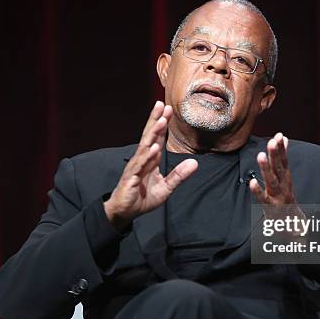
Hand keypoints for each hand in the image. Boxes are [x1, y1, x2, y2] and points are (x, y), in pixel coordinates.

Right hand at [104, 101, 197, 229]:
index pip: (157, 138)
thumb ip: (179, 175)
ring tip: (161, 121)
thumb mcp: (166, 188)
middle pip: (149, 136)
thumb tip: (195, 163)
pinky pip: (139, 165)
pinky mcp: (130, 178)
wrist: (124, 213)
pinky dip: (146, 157)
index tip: (169, 109)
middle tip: (162, 104)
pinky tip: (153, 148)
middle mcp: (142, 159)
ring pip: (144, 147)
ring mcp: (135, 167)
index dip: (163, 124)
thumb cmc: (141, 199)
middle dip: (156, 120)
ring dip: (153, 134)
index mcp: (150, 160)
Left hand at [249, 133, 305, 236]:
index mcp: (286, 178)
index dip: (281, 148)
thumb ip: (282, 158)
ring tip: (260, 156)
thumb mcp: (285, 178)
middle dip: (275, 155)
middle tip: (271, 141)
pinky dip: (258, 191)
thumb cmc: (286, 198)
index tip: (279, 135)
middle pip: (279, 169)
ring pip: (272, 181)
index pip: (284, 161)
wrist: (293, 226)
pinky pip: (263, 199)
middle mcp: (283, 186)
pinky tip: (252, 182)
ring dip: (266, 169)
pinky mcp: (270, 208)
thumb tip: (283, 138)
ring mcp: (278, 197)